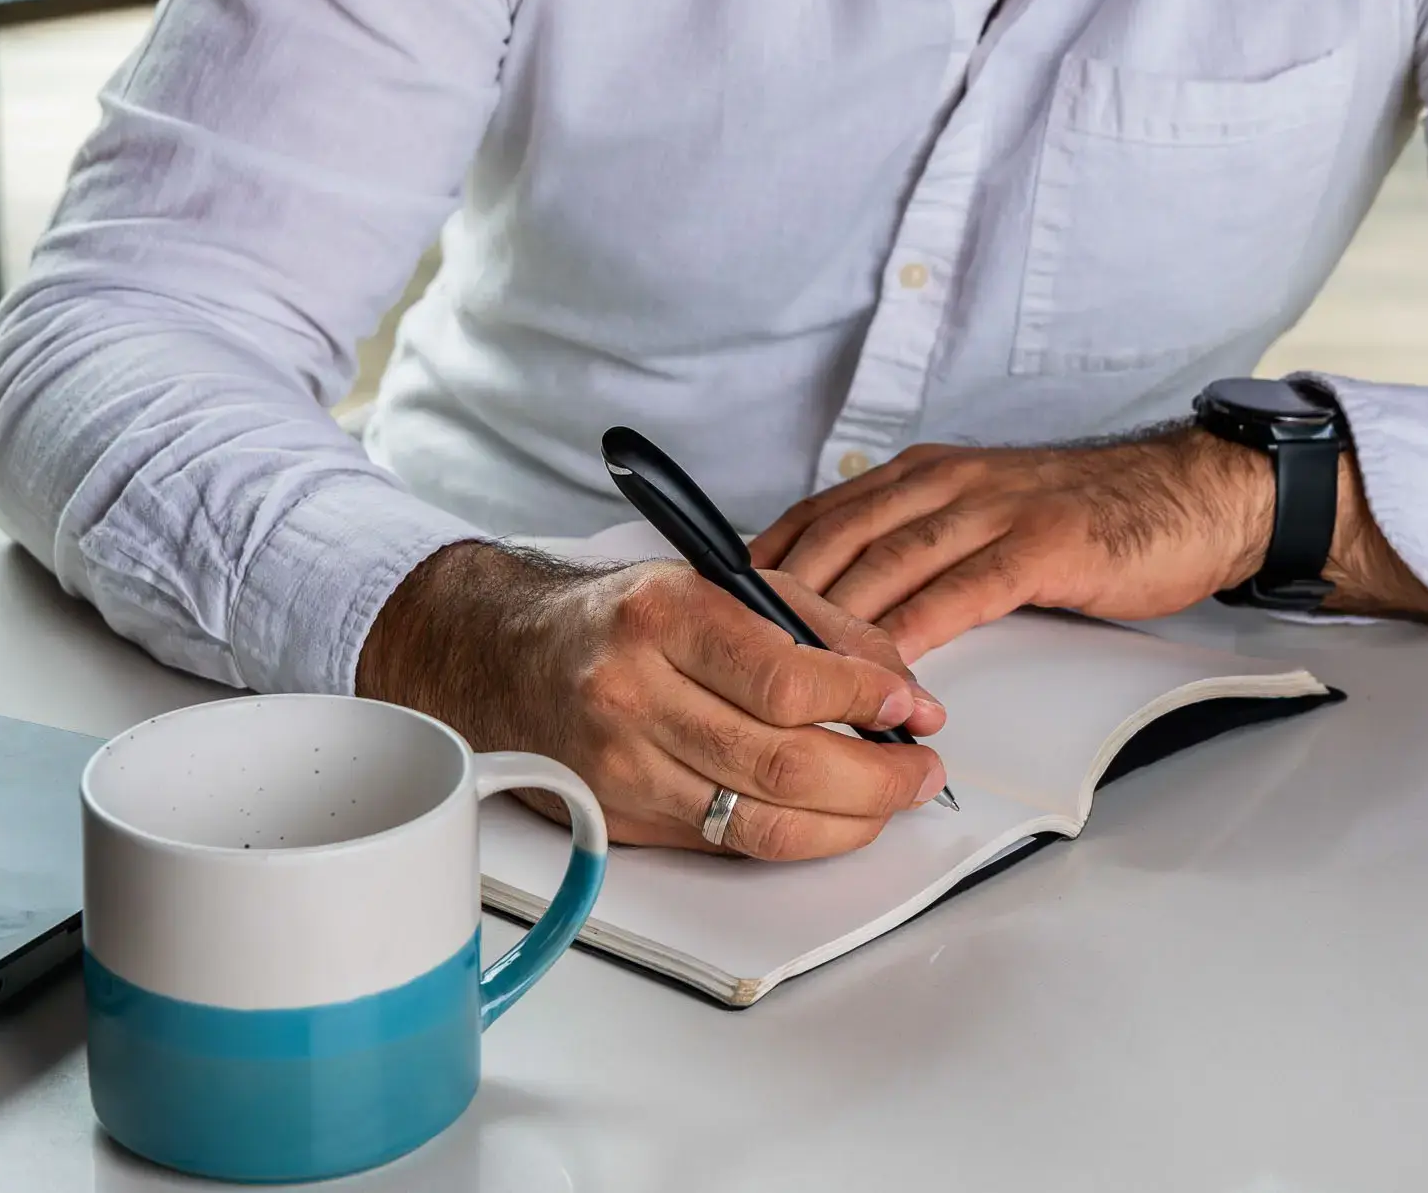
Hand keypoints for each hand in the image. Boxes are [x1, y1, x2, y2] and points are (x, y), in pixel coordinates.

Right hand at [357, 543, 947, 859]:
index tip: (914, 707)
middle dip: (877, 777)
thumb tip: (903, 686)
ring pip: (761, 822)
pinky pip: (728, 844)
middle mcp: (633, 695)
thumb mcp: (716, 582)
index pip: (786, 681)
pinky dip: (796, 836)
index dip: (866, 702)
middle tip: (922, 768)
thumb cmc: (623, 616)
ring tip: (893, 798)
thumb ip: (819, 624)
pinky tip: (832, 816)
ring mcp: (621, 768)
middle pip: (782, 765)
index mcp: (662, 618)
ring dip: (851, 820)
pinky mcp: (621, 820)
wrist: (505, 657)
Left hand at [751, 430, 1272, 658]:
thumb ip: (911, 544)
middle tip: (730, 663)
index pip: (816, 519)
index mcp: (920, 473)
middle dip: (777, 606)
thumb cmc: (1082, 516)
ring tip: (789, 683)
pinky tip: (886, 672)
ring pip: (887, 568)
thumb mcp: (977, 513)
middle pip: (835, 544)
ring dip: (835, 629)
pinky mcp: (1040, 547)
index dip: (758, 570)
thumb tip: (835, 602)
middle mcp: (942, 481)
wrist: (1185, 493)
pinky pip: (959, 593)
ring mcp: (990, 510)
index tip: (712, 619)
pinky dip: (915, 635)